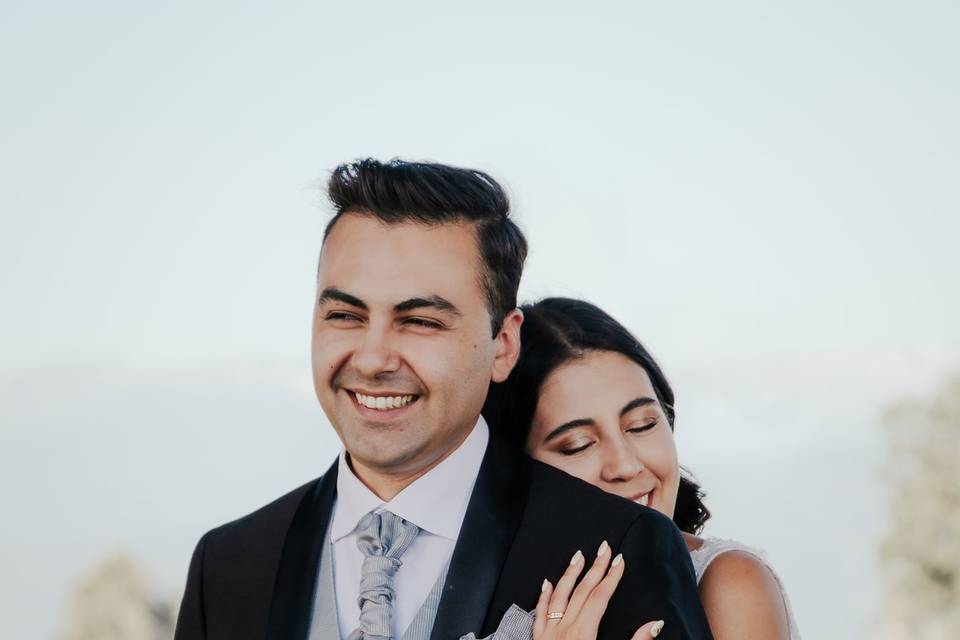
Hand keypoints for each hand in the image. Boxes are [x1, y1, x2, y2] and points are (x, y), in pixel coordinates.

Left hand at [533, 541, 665, 639]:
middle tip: (604, 546)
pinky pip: (539, 613)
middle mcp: (564, 630)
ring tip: (578, 556)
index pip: (600, 597)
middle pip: (581, 591)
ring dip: (569, 574)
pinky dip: (544, 595)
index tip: (620, 559)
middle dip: (594, 568)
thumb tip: (654, 623)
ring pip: (558, 596)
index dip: (611, 577)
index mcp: (584, 635)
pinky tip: (547, 582)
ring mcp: (548, 635)